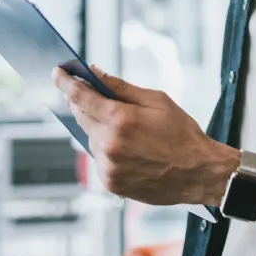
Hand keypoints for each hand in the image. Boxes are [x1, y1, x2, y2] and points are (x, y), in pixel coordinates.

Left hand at [52, 66, 238, 205]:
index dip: (65, 82)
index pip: (80, 96)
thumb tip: (96, 73)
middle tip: (86, 92)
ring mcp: (108, 167)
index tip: (57, 72)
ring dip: (97, 127)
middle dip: (82, 102)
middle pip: (81, 116)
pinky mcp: (110, 183)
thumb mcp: (157, 100)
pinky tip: (126, 145)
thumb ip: (122, 87)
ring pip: (89, 138)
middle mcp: (109, 145)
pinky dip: (105, 147)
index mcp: (120, 120)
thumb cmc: (182, 134)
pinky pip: (98, 158)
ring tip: (121, 125)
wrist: (198, 173)